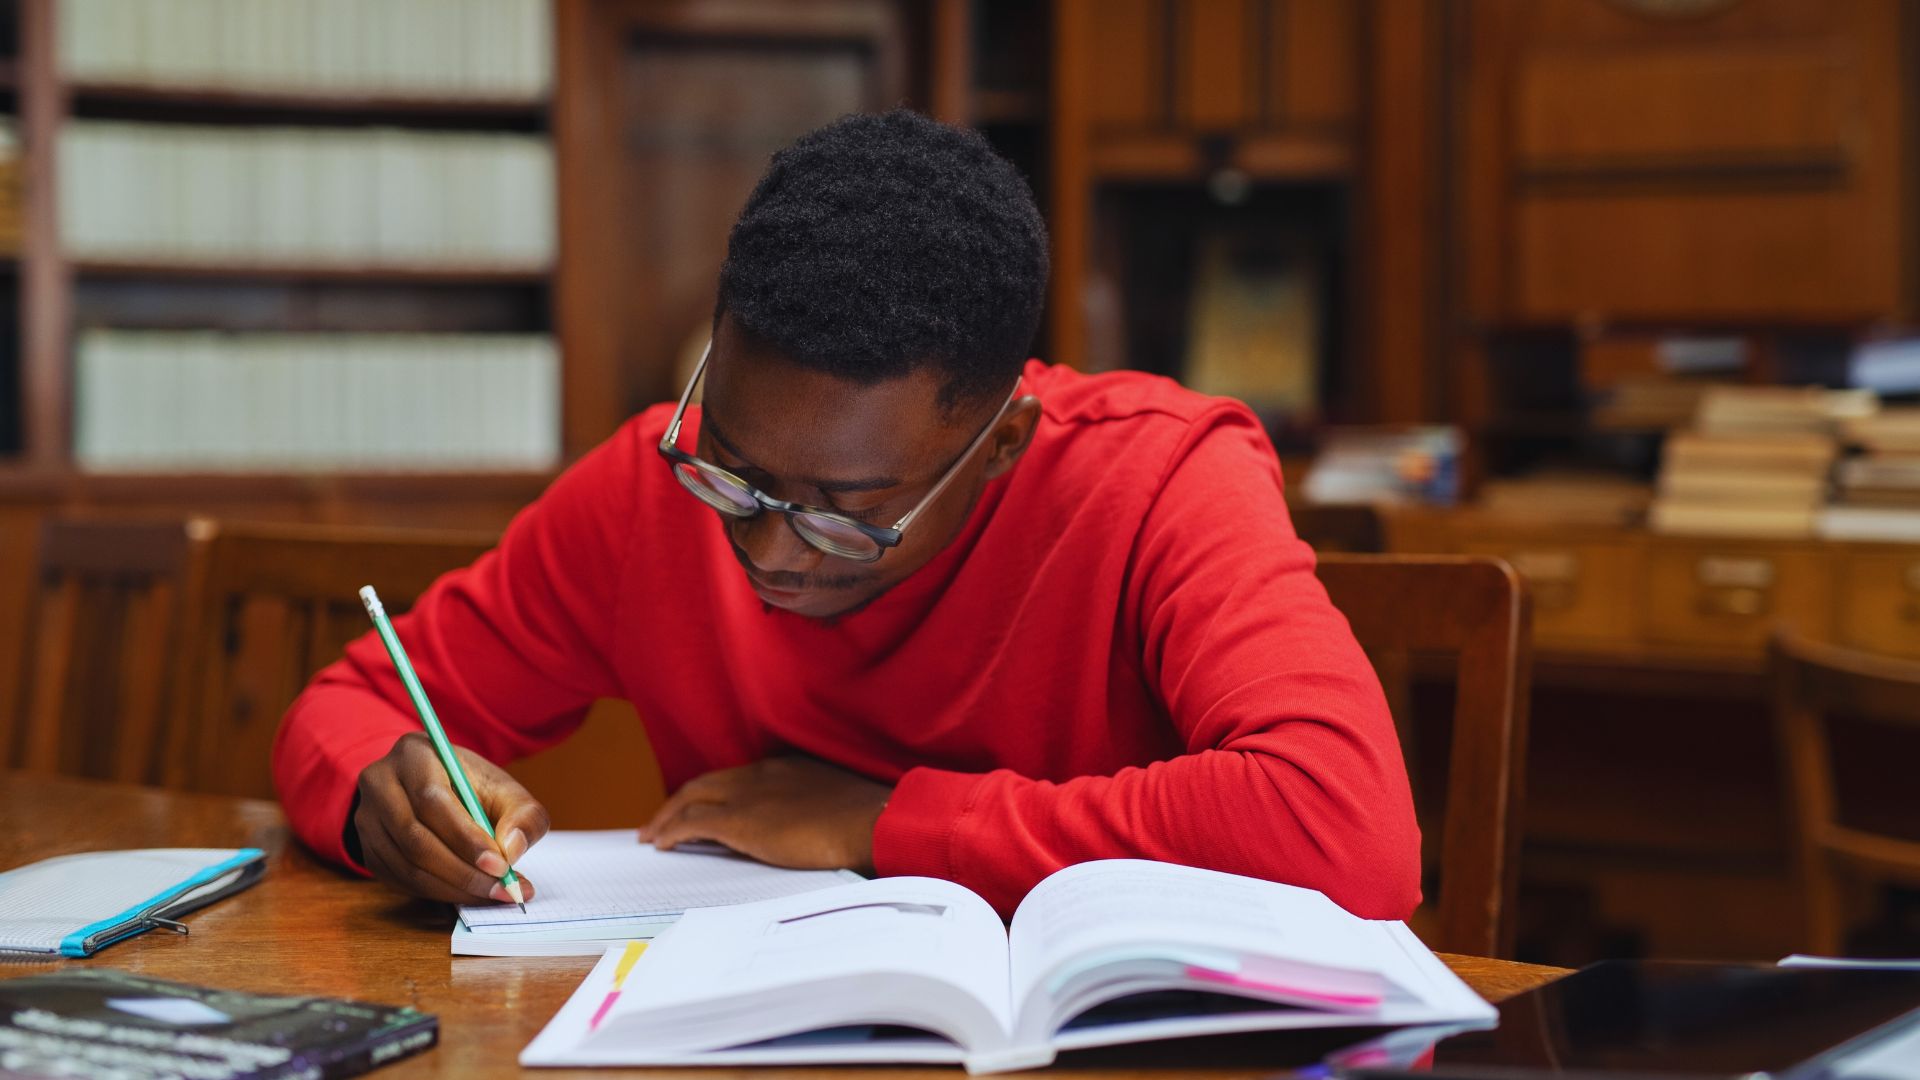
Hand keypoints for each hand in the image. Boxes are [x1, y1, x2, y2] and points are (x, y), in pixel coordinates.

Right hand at [353, 732, 550, 903]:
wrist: (436, 789)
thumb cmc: (473, 789)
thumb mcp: (506, 790)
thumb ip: (523, 815)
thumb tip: (512, 849)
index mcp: (414, 754)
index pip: (432, 800)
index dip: (466, 838)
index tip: (501, 866)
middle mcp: (380, 784)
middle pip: (415, 838)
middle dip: (464, 872)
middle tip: (503, 890)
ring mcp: (367, 819)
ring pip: (407, 866)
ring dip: (455, 888)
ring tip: (494, 894)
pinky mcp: (369, 850)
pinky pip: (402, 881)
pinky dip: (440, 894)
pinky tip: (470, 894)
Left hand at [639, 757, 891, 873]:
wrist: (871, 821)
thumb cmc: (866, 820)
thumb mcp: (835, 806)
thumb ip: (812, 811)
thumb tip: (804, 832)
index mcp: (785, 768)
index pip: (737, 778)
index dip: (715, 792)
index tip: (704, 807)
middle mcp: (761, 774)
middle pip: (706, 783)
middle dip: (680, 800)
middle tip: (661, 820)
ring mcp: (748, 795)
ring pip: (691, 797)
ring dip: (668, 816)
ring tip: (653, 834)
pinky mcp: (740, 820)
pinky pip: (692, 823)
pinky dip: (673, 831)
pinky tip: (662, 845)